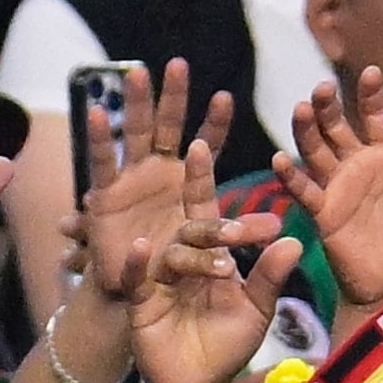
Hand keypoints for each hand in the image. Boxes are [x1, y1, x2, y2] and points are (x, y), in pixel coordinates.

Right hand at [73, 59, 235, 309]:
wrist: (151, 318)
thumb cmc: (192, 293)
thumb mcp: (227, 272)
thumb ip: (250, 248)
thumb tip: (285, 231)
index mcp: (192, 188)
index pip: (206, 149)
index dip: (213, 125)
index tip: (225, 98)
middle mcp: (162, 178)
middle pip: (169, 129)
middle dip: (173, 98)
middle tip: (178, 64)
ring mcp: (132, 184)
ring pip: (135, 135)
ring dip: (136, 103)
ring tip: (138, 73)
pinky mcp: (104, 201)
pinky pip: (102, 165)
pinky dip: (100, 139)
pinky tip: (97, 111)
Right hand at [128, 134, 305, 382]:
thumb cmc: (228, 346)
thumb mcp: (256, 309)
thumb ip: (270, 276)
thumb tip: (296, 239)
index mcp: (208, 253)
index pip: (207, 209)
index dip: (204, 177)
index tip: (205, 142)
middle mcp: (181, 258)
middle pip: (189, 221)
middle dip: (196, 193)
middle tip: (197, 153)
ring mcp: (159, 279)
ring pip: (171, 252)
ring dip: (190, 248)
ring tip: (216, 253)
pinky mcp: (141, 304)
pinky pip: (138, 279)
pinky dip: (140, 265)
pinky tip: (141, 249)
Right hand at [277, 69, 382, 313]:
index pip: (377, 115)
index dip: (372, 94)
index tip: (371, 73)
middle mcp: (360, 166)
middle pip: (338, 126)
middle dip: (328, 106)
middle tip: (322, 88)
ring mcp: (339, 188)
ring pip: (316, 150)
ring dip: (306, 130)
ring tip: (300, 109)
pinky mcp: (324, 214)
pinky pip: (304, 191)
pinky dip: (290, 177)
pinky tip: (280, 160)